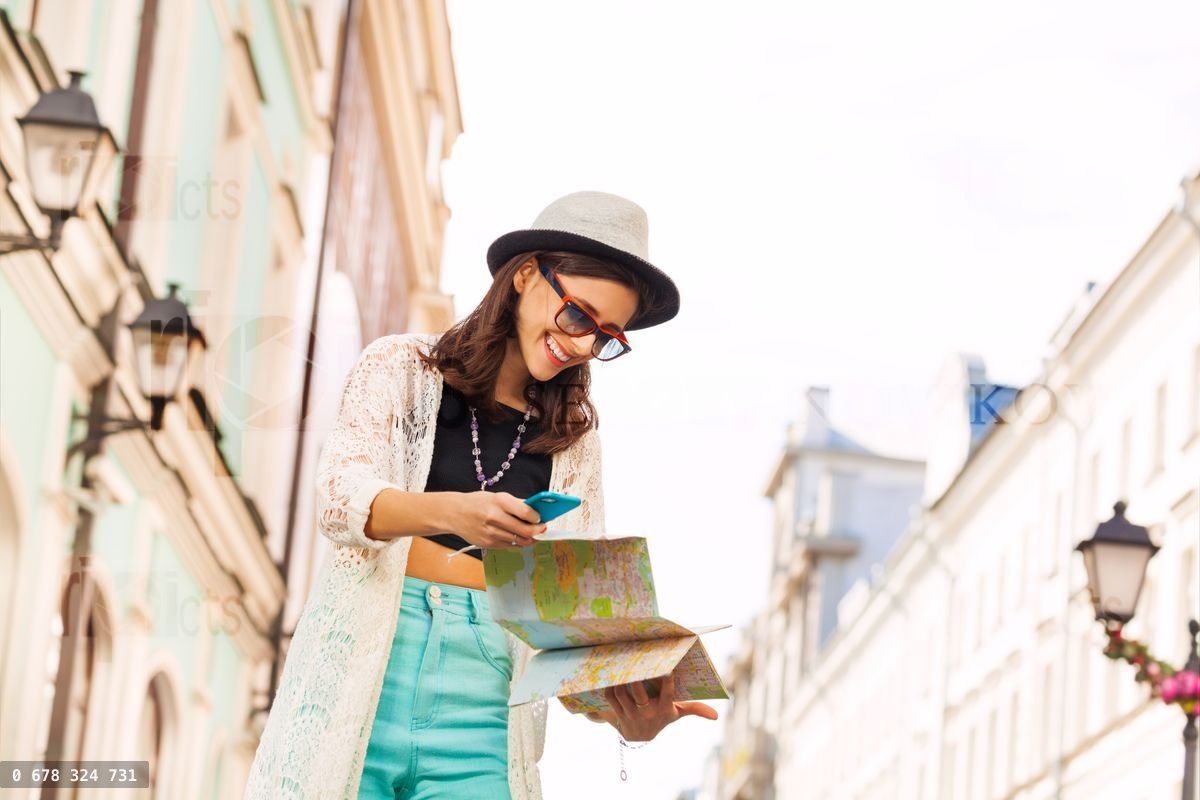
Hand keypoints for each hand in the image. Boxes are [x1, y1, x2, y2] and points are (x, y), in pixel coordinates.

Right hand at [444, 491, 545, 549]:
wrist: (454, 513)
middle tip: (542, 529)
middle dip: (538, 531)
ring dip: (529, 539)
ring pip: (519, 541)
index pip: (525, 512)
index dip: (536, 517)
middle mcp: (494, 517)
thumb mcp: (497, 497)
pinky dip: (517, 543)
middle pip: (525, 530)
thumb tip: (536, 510)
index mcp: (499, 501)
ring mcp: (491, 533)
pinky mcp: (488, 544)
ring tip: (532, 534)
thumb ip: (516, 504)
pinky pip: (510, 546)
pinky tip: (518, 537)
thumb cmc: (478, 503)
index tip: (540, 518)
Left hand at [586, 670, 717, 741]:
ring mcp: (631, 715)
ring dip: (620, 679)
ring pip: (621, 693)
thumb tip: (716, 716)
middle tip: (634, 659)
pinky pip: (611, 698)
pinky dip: (610, 686)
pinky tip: (613, 676)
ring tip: (622, 663)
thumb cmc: (662, 717)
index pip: (667, 693)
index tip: (668, 668)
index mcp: (664, 709)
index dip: (667, 680)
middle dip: (635, 676)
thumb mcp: (677, 713)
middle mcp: (647, 713)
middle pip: (638, 691)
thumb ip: (696, 710)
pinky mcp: (617, 715)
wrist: (638, 736)